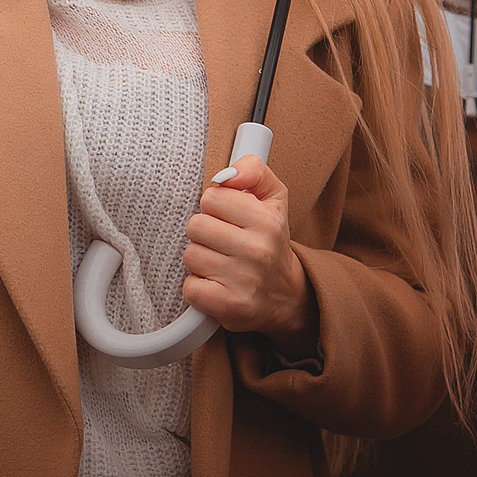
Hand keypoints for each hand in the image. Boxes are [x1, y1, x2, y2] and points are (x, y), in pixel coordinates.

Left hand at [181, 152, 315, 356]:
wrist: (286, 296)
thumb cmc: (270, 241)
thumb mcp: (273, 199)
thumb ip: (253, 170)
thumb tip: (227, 173)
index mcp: (268, 221)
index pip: (211, 198)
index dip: (215, 208)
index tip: (228, 219)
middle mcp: (259, 251)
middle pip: (196, 226)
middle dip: (204, 234)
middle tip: (222, 244)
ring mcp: (245, 281)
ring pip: (190, 255)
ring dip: (200, 261)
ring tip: (220, 265)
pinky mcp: (229, 307)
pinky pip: (190, 287)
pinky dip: (197, 288)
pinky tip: (215, 286)